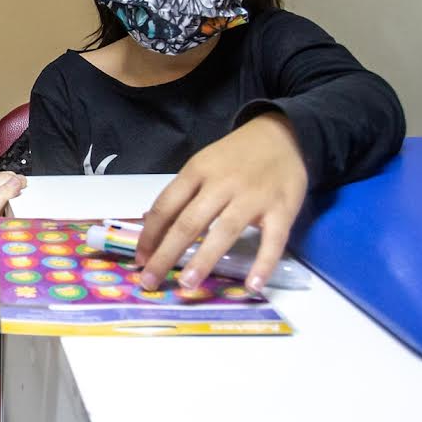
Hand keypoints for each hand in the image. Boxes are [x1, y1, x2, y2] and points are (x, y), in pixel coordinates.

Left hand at [136, 113, 307, 292]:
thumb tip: (150, 223)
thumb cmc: (235, 156)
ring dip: (204, 260)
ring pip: (224, 231)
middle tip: (150, 281)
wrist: (282, 134)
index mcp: (197, 171)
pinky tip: (252, 286)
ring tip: (186, 285)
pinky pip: (273, 240)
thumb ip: (180, 193)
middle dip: (166, 254)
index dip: (150, 235)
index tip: (139, 260)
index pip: (166, 205)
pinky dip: (263, 264)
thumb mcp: (202, 164)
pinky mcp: (282, 208)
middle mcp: (222, 184)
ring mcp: (253, 197)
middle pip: (189, 223)